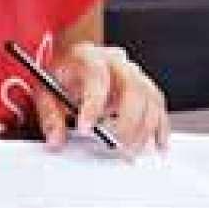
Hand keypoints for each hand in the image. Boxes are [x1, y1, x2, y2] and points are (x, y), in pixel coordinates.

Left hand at [35, 43, 169, 157]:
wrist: (76, 60)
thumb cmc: (64, 73)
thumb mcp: (47, 90)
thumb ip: (51, 116)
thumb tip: (56, 139)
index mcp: (89, 58)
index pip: (97, 77)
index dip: (94, 104)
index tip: (86, 128)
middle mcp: (116, 63)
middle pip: (133, 88)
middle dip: (127, 121)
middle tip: (117, 145)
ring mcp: (133, 73)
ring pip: (150, 97)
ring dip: (144, 128)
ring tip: (131, 150)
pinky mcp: (144, 87)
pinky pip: (159, 105)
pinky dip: (160, 127)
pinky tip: (158, 145)